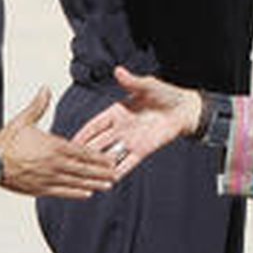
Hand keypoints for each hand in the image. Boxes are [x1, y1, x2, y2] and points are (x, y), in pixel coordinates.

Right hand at [0, 88, 119, 199]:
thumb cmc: (5, 141)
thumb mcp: (23, 120)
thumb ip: (38, 106)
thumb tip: (45, 90)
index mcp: (53, 146)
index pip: (81, 152)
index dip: (98, 156)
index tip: (110, 158)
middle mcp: (53, 163)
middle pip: (83, 168)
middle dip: (101, 171)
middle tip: (116, 173)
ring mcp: (47, 177)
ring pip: (76, 181)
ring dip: (93, 183)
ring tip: (107, 185)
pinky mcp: (39, 189)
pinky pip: (62, 191)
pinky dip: (76, 193)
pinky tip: (87, 193)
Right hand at [69, 67, 202, 180]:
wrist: (184, 109)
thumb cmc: (165, 94)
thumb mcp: (148, 86)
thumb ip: (132, 82)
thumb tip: (118, 70)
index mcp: (117, 112)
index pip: (94, 125)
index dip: (82, 134)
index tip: (68, 143)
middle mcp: (120, 128)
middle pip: (98, 143)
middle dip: (84, 154)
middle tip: (69, 165)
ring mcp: (130, 141)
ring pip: (110, 155)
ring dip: (99, 166)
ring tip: (84, 178)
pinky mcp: (142, 150)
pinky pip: (128, 163)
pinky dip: (119, 171)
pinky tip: (108, 181)